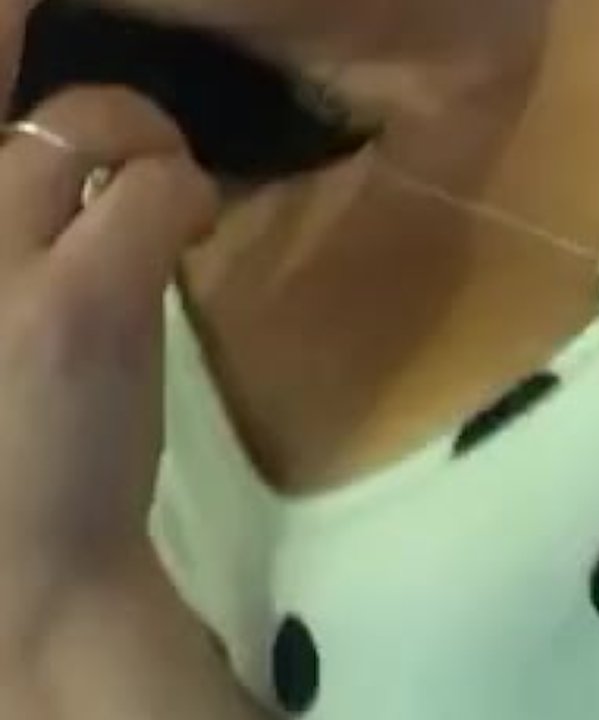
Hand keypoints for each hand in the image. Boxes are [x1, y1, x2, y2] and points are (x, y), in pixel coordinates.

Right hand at [0, 0, 218, 642]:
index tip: (26, 11)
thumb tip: (55, 166)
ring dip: (139, 133)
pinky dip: (183, 190)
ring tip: (158, 182)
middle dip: (85, 98)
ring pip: (77, 122)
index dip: (2, 32)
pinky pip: (151, 188)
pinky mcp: (77, 303)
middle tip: (120, 135)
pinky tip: (187, 229)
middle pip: (0, 77)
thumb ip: (7, 236)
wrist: (17, 568)